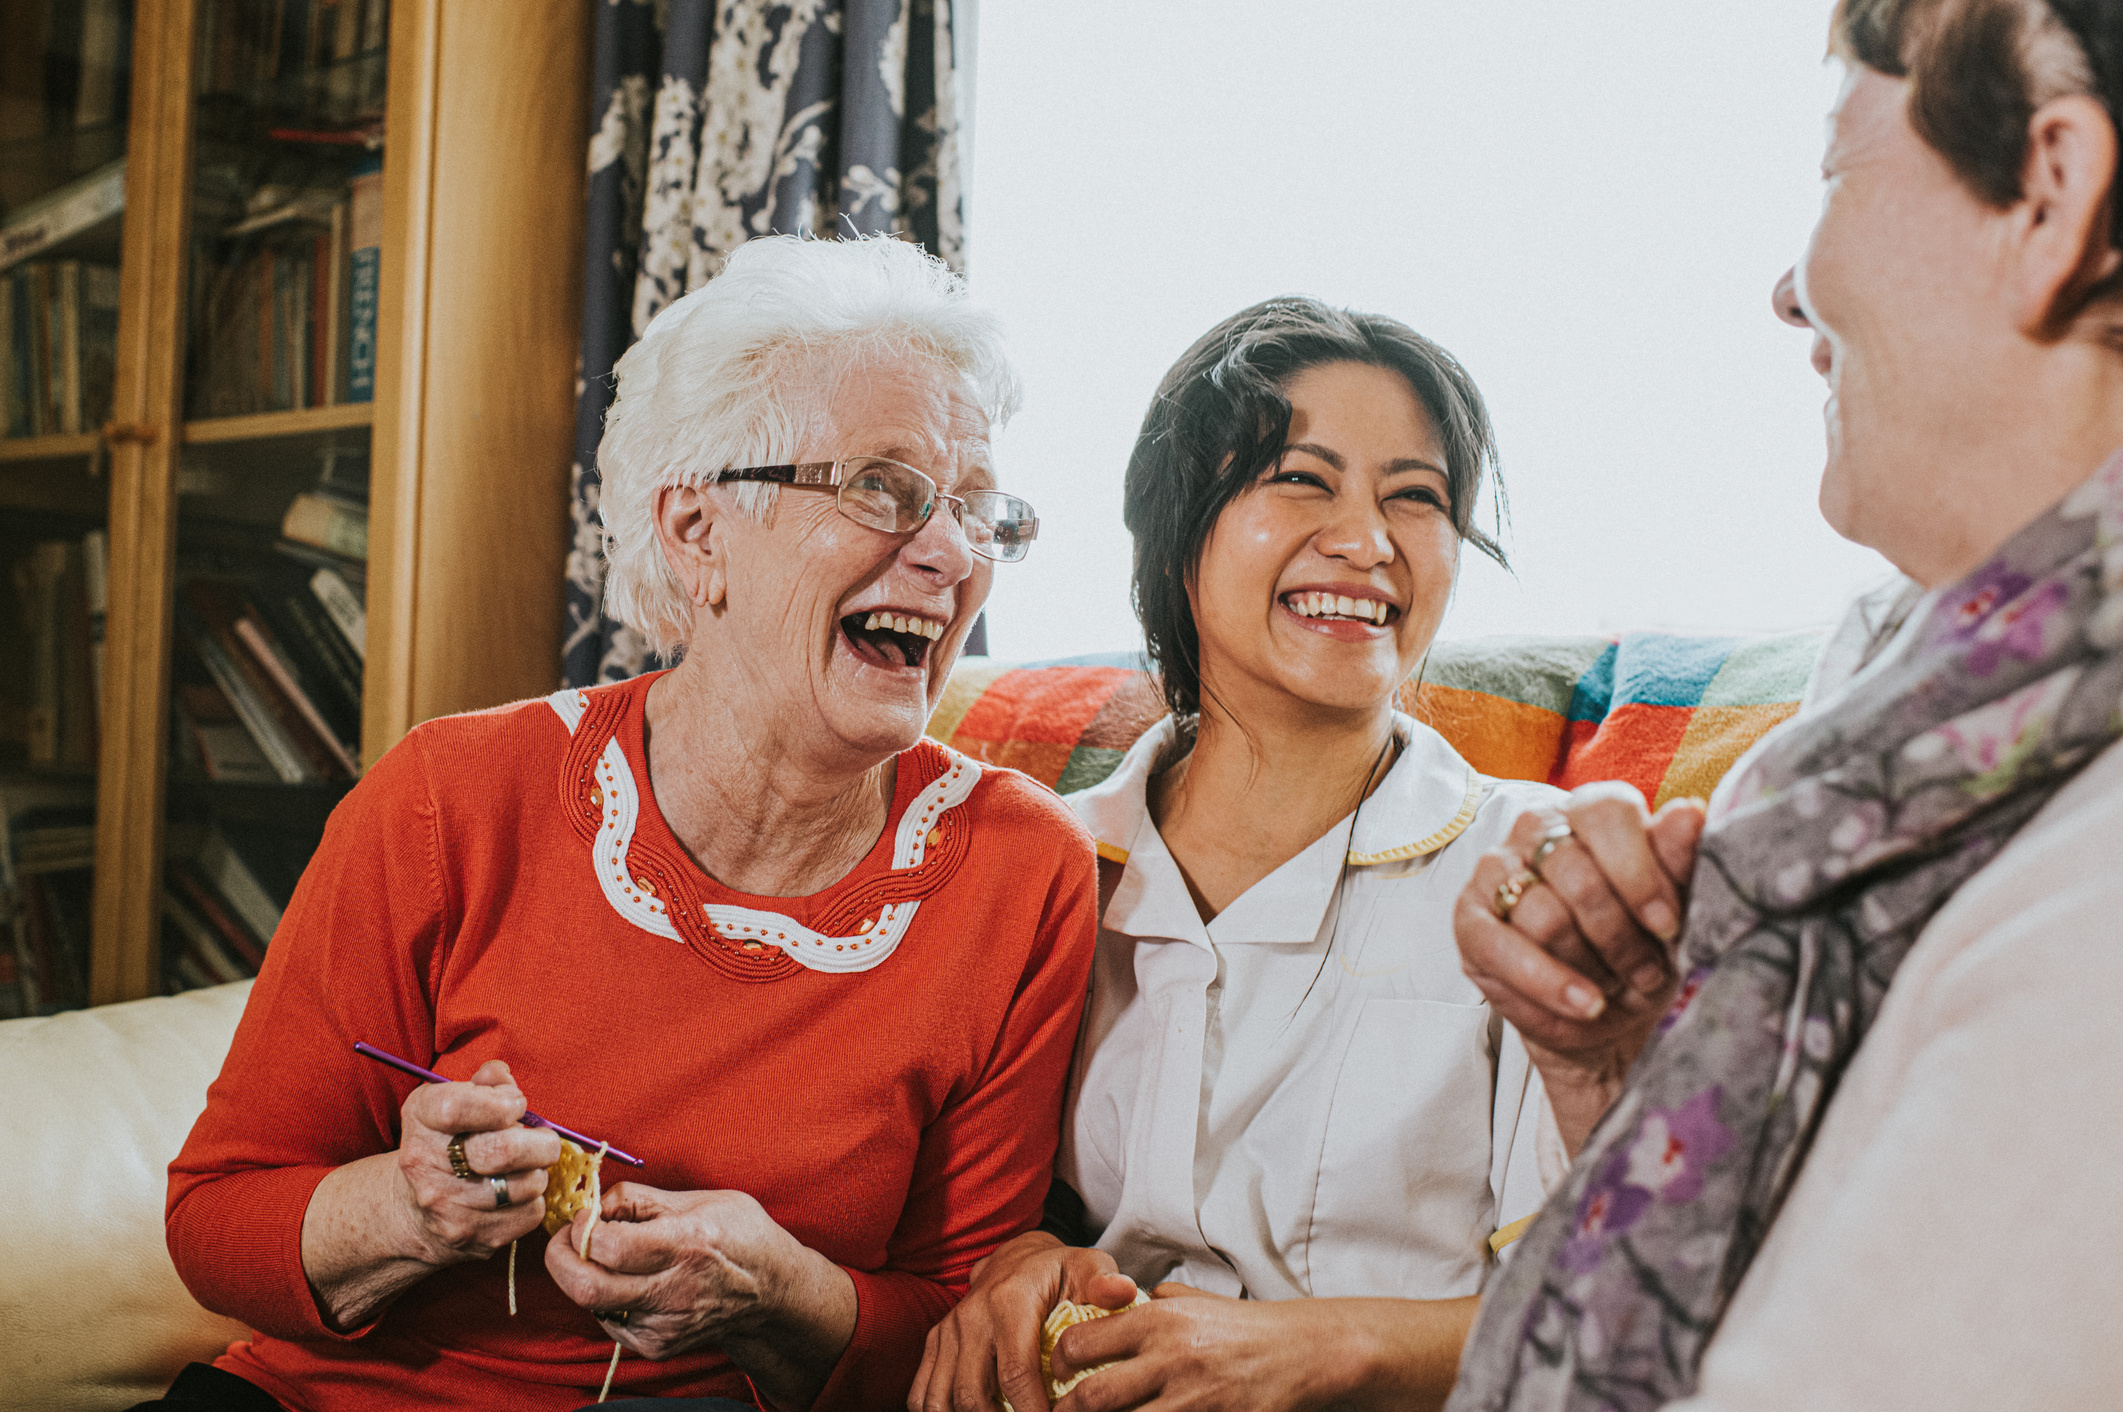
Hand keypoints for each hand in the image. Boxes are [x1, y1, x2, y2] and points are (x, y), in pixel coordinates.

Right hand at [393, 1058, 560, 1263]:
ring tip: (525, 1168)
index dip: (501, 1102)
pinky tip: (516, 1193)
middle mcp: (426, 1165)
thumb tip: (500, 1075)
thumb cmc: (448, 1143)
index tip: (516, 1106)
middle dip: (540, 1142)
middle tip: (542, 1140)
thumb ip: (485, 1083)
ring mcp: (447, 1207)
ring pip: (526, 1184)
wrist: (413, 1211)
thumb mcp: (455, 1101)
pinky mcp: (472, 1238)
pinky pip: (531, 1214)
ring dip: (538, 1172)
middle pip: (503, 1151)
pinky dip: (534, 1200)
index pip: (457, 1108)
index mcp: (421, 1119)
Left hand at [546, 1183, 855, 1403]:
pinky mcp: (659, 1346)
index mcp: (686, 1244)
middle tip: (564, 1239)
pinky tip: (627, 1281)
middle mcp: (675, 1291)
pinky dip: (605, 1298)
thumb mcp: (701, 1198)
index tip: (584, 1215)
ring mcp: (666, 1325)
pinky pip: (608, 1321)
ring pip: (593, 1306)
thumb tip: (597, 1203)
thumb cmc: (738, 1234)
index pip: (610, 1248)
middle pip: (588, 1288)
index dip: (581, 1229)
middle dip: (559, 1260)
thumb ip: (642, 1199)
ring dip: (584, 1277)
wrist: (771, 1290)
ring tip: (604, 1257)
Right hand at [909, 1232, 1140, 1411]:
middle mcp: (971, 1316)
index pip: (1015, 1373)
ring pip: (939, 1399)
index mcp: (1009, 1301)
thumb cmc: (1061, 1270)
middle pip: (972, 1395)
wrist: (1020, 1256)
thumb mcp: (1089, 1268)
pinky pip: (921, 1392)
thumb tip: (1122, 1292)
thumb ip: (1105, 1284)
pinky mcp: (937, 1342)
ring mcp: (949, 1330)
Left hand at [1048, 1285, 1475, 1411]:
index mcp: (1158, 1320)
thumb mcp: (1197, 1300)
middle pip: (1093, 1397)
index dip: (1062, 1364)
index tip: (1059, 1375)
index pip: (1082, 1341)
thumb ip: (1156, 1304)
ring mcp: (1191, 1398)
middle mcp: (1168, 1358)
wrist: (1305, 1352)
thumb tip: (1116, 1306)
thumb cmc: (1247, 1327)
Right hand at [1454, 784, 1705, 1150]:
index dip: (1640, 873)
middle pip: (1577, 874)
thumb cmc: (1642, 944)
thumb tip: (1690, 812)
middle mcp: (1536, 827)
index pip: (1606, 811)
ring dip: (1590, 965)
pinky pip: (1502, 949)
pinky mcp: (1470, 920)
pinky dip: (1549, 984)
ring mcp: (1495, 870)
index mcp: (1589, 810)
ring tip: (1616, 988)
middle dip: (1620, 935)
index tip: (1669, 925)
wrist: (1604, 1006)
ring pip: (1544, 916)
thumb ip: (1678, 861)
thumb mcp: (1671, 910)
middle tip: (1648, 972)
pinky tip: (1585, 1004)